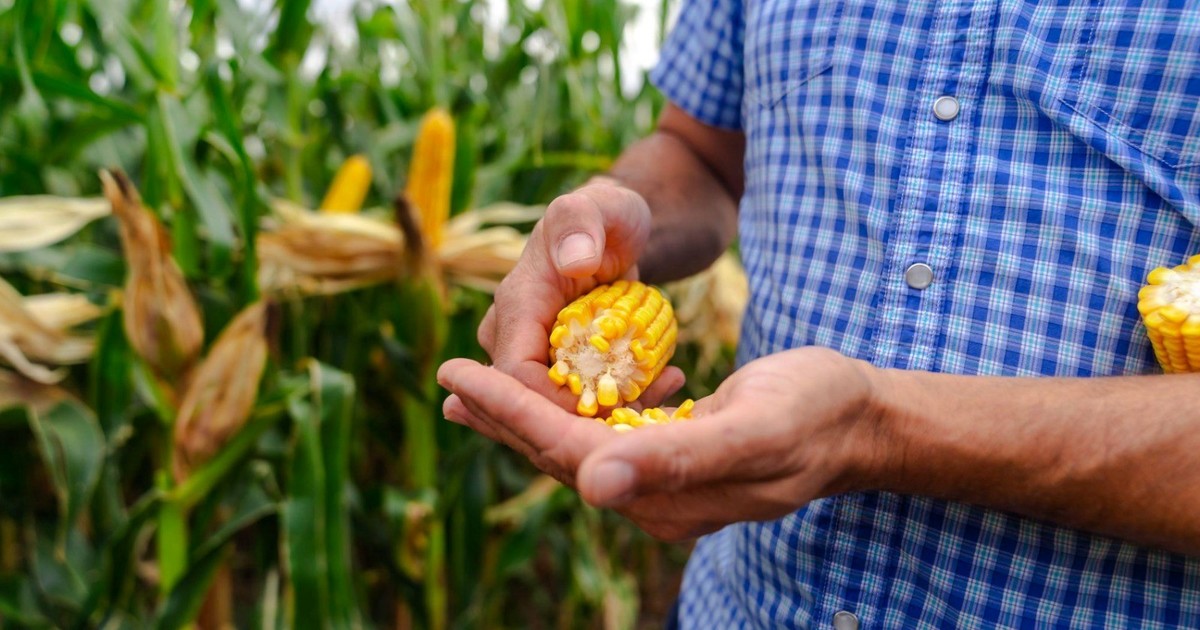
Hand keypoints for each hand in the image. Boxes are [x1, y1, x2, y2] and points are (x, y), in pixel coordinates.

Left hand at [438, 347, 883, 541]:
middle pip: (561, 456)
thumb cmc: (817, 412)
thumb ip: (678, 458)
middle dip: (502, 417)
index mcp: (669, 494)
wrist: (860, 419)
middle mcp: (659, 499)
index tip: (456, 374)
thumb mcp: (756, 428)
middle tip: (447, 379)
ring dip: (525, 417)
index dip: (511, 413)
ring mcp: (668, 483)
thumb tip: (592, 486)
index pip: (569, 452)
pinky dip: (567, 412)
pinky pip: (606, 438)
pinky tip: (552, 394)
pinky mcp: (676, 460)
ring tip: (475, 391)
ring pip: (577, 448)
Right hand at [474, 177, 683, 410]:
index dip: (554, 400)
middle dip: (590, 414)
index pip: (516, 373)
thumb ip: (580, 225)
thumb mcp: (601, 205)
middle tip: (652, 405)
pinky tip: (669, 378)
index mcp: (517, 303)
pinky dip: (625, 397)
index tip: (611, 401)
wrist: (618, 229)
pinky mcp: (561, 363)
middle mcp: (516, 335)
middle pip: (535, 400)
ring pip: (561, 405)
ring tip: (671, 384)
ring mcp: (537, 352)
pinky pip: (583, 396)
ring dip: (614, 409)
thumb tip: (574, 262)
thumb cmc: (609, 214)